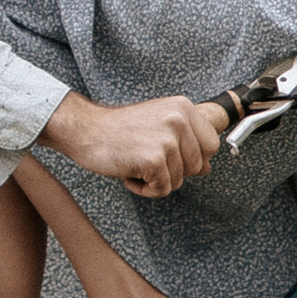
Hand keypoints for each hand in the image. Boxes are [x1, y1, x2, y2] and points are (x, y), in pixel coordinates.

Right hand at [42, 91, 223, 198]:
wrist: (85, 129)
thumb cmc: (118, 129)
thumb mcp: (158, 123)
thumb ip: (184, 140)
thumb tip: (207, 167)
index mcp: (183, 107)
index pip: (211, 144)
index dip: (194, 158)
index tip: (173, 157)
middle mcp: (179, 120)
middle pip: (198, 166)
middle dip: (174, 171)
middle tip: (148, 160)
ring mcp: (167, 140)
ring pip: (179, 180)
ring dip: (156, 180)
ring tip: (136, 163)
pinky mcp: (154, 160)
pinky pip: (162, 190)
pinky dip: (144, 189)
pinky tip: (129, 173)